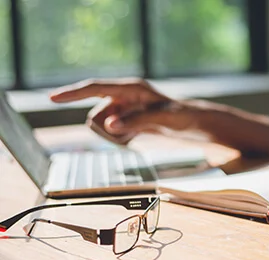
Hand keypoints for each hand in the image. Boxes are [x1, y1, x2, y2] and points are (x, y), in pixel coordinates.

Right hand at [49, 78, 190, 143]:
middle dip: (109, 129)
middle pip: (96, 116)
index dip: (72, 93)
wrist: (192, 123)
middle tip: (134, 131)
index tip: (52, 98)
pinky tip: (138, 135)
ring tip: (139, 132)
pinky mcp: (123, 119)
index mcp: (130, 87)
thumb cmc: (182, 117)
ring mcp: (122, 107)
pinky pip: (110, 134)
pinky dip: (121, 139)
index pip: (94, 88)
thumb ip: (136, 122)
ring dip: (116, 136)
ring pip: (101, 127)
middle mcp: (122, 95)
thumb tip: (110, 126)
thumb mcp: (163, 120)